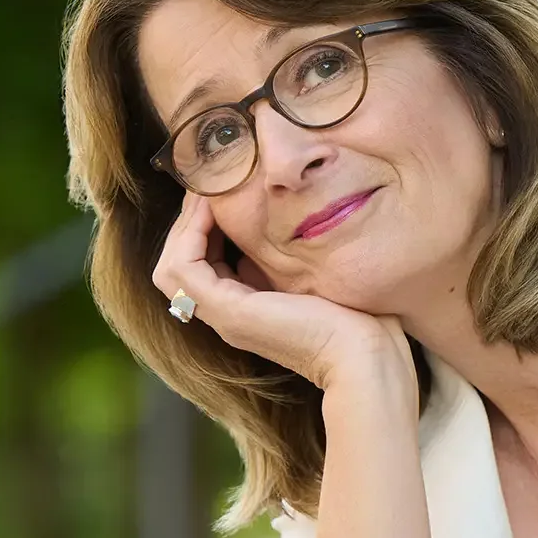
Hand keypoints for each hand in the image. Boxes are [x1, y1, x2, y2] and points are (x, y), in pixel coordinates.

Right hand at [151, 193, 409, 389]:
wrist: (366, 353)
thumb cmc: (356, 315)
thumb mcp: (311, 273)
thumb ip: (287, 255)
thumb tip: (275, 217)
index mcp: (244, 309)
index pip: (199, 265)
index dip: (202, 226)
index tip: (221, 190)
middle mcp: (227, 315)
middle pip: (177, 266)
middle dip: (188, 221)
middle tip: (209, 184)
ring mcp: (224, 317)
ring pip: (171, 267)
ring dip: (184, 225)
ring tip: (207, 193)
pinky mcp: (229, 312)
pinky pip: (183, 268)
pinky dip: (190, 234)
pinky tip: (213, 207)